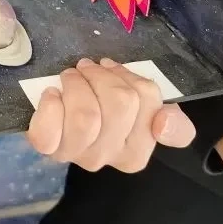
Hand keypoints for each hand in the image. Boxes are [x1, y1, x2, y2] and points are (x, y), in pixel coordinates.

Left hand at [27, 58, 194, 171]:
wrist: (59, 119)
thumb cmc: (102, 108)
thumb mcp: (143, 112)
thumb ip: (173, 124)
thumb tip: (165, 120)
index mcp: (138, 149)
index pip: (148, 101)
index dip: (132, 79)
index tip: (114, 69)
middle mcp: (110, 156)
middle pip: (121, 103)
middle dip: (102, 76)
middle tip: (88, 68)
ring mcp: (78, 154)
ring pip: (88, 115)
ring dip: (78, 84)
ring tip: (72, 76)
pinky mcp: (50, 148)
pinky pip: (49, 131)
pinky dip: (50, 105)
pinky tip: (52, 94)